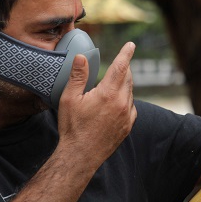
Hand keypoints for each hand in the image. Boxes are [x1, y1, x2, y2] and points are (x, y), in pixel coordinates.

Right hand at [58, 42, 137, 169]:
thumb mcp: (69, 99)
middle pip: (127, 78)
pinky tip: (115, 103)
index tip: (131, 45)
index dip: (126, 54)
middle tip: (118, 63)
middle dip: (124, 68)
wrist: (81, 156)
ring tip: (110, 86)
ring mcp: (127, 115)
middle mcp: (122, 103)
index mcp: (108, 94)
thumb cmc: (72, 127)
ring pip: (130, 92)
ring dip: (123, 85)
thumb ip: (78, 76)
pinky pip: (131, 107)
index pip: (121, 67)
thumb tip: (81, 57)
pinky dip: (125, 100)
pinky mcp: (128, 126)